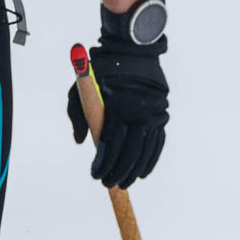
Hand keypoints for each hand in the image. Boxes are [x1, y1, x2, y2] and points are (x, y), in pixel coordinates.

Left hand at [67, 17, 167, 189]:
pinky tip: (142, 173)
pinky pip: (158, 144)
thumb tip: (80, 142)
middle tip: (108, 184)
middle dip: (118, 172)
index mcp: (118, 107)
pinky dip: (150, 160)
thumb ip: (77, 116)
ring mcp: (154, 115)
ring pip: (145, 152)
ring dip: (134, 171)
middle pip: (130, 152)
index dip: (103, 163)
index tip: (95, 175)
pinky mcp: (162, 116)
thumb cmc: (101, 73)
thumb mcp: (81, 90)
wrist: (134, 55)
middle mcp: (139, 112)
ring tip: (123, 183)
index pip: (111, 144)